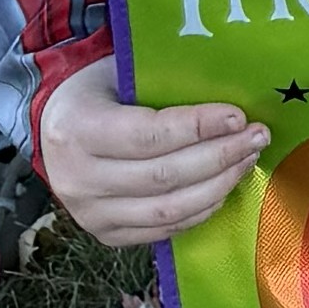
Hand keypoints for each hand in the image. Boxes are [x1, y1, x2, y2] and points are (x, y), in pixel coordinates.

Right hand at [31, 56, 267, 241]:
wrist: (51, 127)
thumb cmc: (94, 91)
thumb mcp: (116, 72)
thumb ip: (162, 84)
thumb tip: (228, 93)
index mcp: (77, 130)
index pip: (149, 135)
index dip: (199, 128)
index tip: (238, 116)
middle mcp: (78, 179)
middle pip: (165, 176)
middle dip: (220, 157)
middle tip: (257, 137)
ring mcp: (90, 214)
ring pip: (168, 210)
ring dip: (218, 187)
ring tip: (247, 161)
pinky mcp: (105, 235)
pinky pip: (162, 231)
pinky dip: (199, 211)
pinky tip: (222, 188)